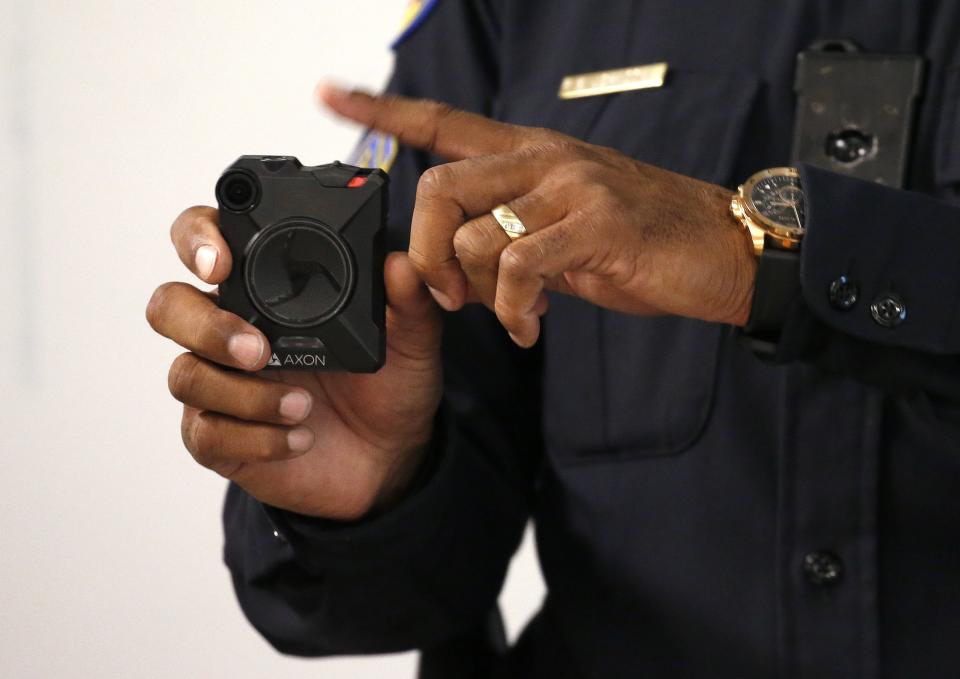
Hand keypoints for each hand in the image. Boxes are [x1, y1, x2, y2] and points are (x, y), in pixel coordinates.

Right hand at [146, 207, 441, 519]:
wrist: (391, 456)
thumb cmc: (390, 385)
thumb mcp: (412, 342)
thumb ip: (408, 303)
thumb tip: (399, 264)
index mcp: (266, 290)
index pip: (205, 243)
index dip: (196, 240)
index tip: (220, 261)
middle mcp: (230, 329)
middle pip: (169, 306)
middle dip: (204, 324)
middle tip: (259, 349)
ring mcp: (221, 385)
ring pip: (185, 374)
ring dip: (243, 393)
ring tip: (301, 404)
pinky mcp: (222, 439)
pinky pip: (206, 433)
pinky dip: (254, 437)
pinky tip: (298, 438)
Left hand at [318, 84, 756, 346]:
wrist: (721, 250)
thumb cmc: (641, 241)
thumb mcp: (565, 231)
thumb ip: (508, 237)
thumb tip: (455, 270)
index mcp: (533, 153)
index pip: (443, 121)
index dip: (383, 110)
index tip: (332, 96)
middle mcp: (546, 158)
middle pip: (440, 186)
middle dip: (427, 251)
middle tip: (445, 294)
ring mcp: (573, 187)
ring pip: (475, 232)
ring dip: (476, 291)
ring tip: (510, 315)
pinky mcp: (597, 224)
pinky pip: (519, 265)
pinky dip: (511, 309)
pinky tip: (530, 324)